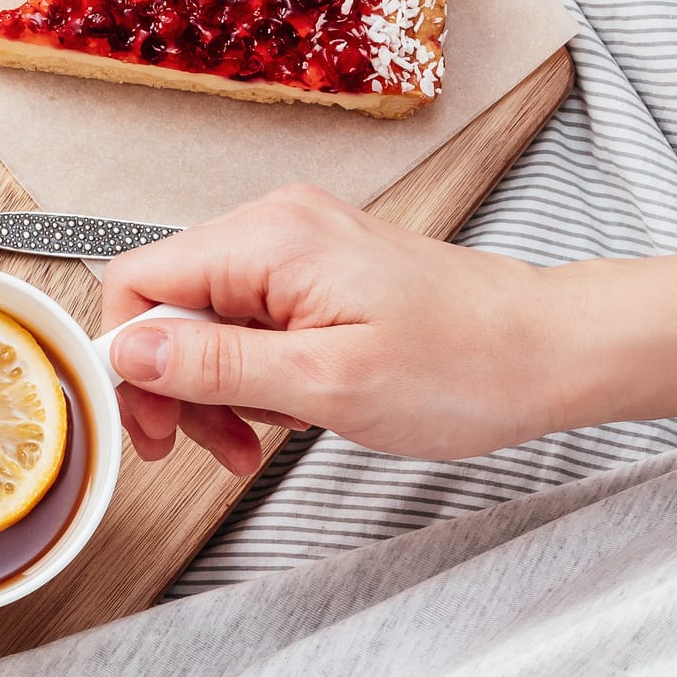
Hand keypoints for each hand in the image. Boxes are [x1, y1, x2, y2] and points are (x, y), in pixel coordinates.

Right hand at [102, 184, 676, 474]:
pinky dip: (253, 379)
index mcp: (269, 240)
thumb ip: (216, 364)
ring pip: (205, 323)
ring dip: (216, 393)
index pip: (138, 281)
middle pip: (167, 304)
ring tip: (253, 444)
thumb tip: (127, 352)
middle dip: (175, 386)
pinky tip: (283, 413)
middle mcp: (276, 229)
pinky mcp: (318, 277)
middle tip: (206, 447)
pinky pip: (250, 326)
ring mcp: (298, 250)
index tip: (150, 425)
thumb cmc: (464, 365)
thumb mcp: (325, 382)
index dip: (127, 360)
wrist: (548, 353)